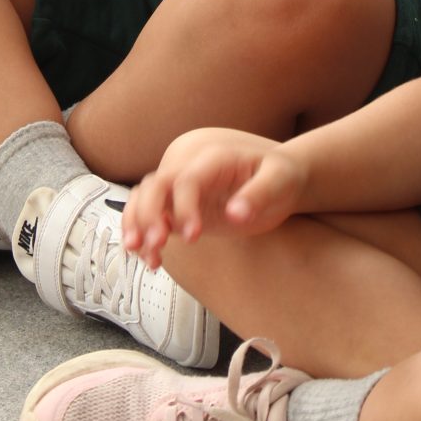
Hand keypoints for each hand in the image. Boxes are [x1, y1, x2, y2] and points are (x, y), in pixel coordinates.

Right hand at [123, 127, 309, 270]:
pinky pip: (154, 218)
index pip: (186, 179)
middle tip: (156, 243)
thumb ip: (259, 194)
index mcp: (214, 161)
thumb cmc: (281, 175)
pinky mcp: (184, 210)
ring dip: (138, 225)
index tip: (194, 236)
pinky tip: (152, 260)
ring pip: (146, 199)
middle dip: (148, 214)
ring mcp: (186, 192)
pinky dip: (145, 237)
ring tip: (147, 255)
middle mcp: (194, 172)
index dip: (184, 206)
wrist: (281, 179)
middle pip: (155, 185)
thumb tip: (236, 213)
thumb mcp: (279, 180)